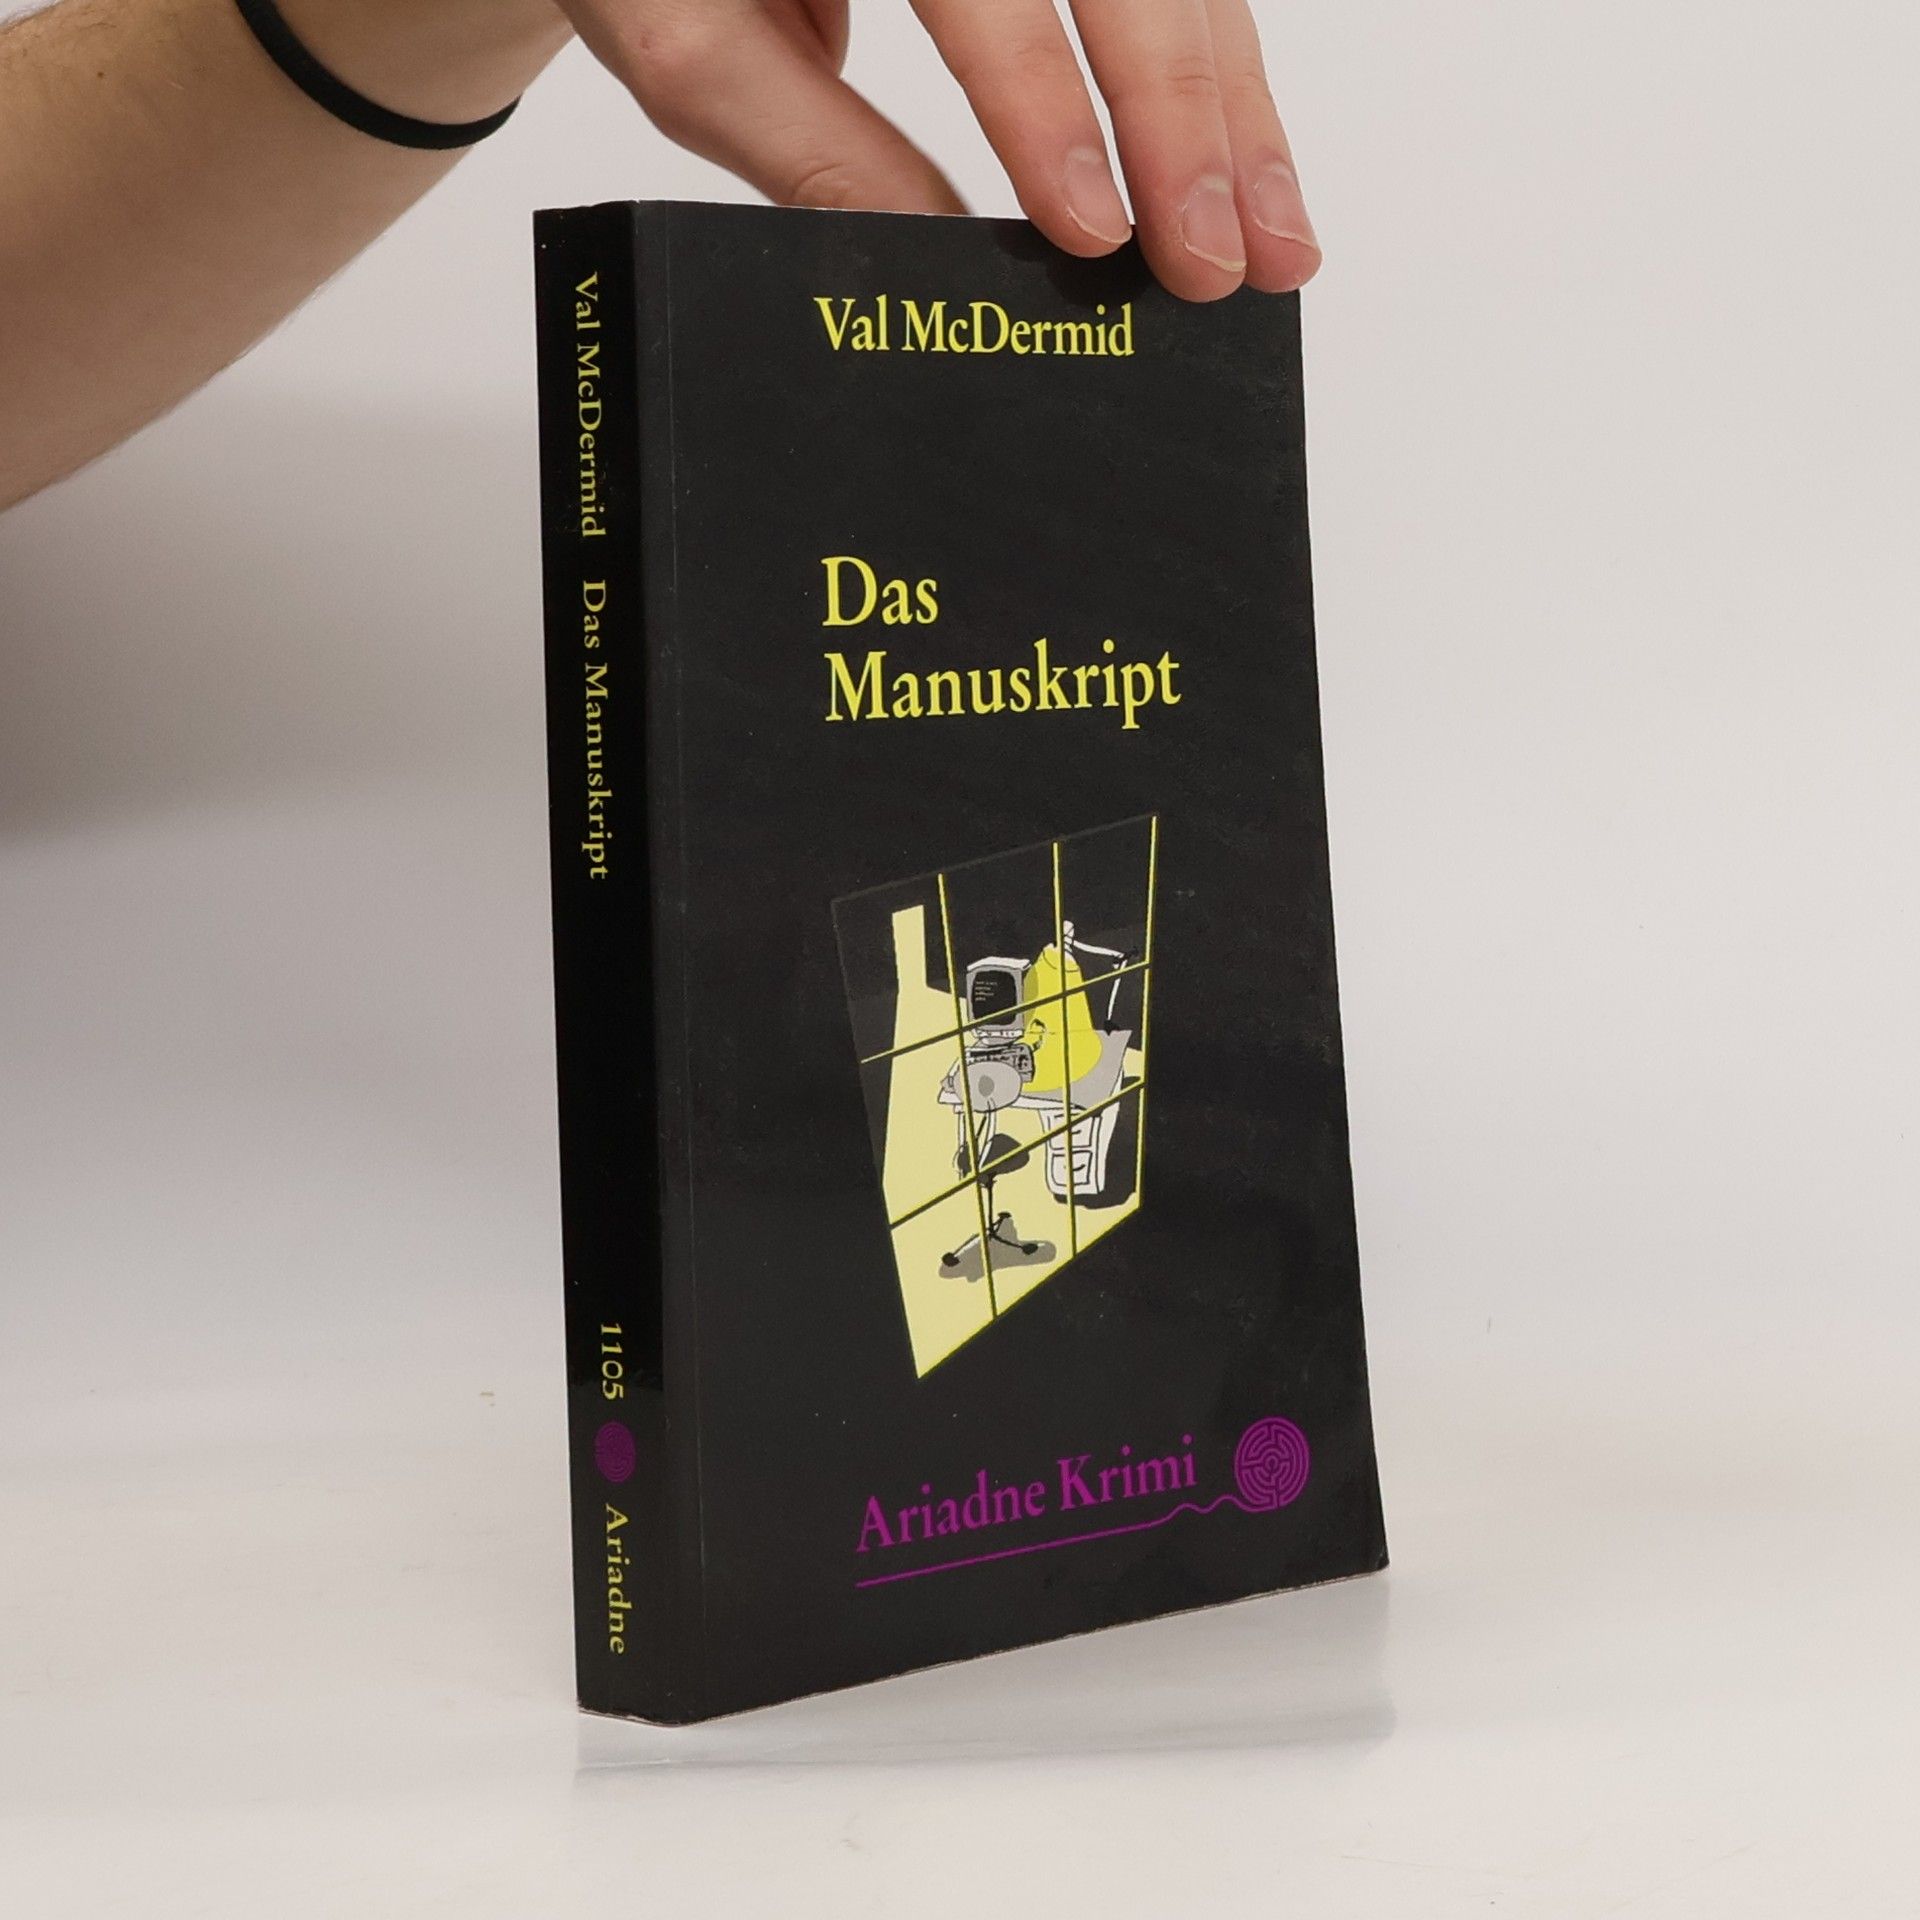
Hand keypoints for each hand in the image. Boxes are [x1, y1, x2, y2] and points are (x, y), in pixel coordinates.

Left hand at [555, 0, 1318, 301]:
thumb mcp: (686, 36)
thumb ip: (810, 149)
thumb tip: (939, 266)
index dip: (1045, 98)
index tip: (1092, 228)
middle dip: (1181, 116)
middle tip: (1215, 262)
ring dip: (1233, 106)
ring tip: (1273, 242)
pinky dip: (1212, 72)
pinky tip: (1245, 162)